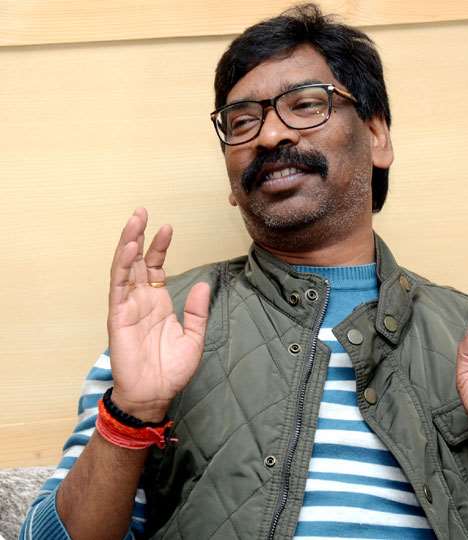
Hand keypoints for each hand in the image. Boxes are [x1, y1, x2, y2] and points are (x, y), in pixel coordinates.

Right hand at [107, 208, 210, 421]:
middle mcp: (140, 300)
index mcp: (157, 303)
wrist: (155, 395)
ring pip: (124, 268)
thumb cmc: (171, 370)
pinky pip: (118, 286)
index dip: (159, 247)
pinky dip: (122, 266)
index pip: (155, 267)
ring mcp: (127, 306)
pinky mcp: (118, 316)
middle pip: (136, 261)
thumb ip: (197, 311)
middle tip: (143, 211)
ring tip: (135, 221)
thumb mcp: (194, 337)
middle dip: (138, 235)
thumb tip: (204, 285)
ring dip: (128, 243)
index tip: (167, 227)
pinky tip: (129, 248)